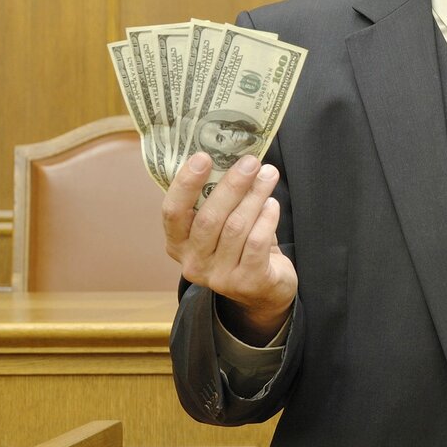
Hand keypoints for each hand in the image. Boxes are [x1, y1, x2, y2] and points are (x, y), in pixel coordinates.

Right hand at [163, 152, 296, 343]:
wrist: (264, 291)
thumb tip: (232, 155)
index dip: (186, 183)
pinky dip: (267, 218)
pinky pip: (256, 242)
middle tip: (250, 161)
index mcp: (178, 244)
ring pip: (236, 228)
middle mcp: (193, 263)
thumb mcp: (220, 226)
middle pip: (209, 218)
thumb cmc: (239, 247)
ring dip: (255, 196)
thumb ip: (216, 199)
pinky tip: (273, 204)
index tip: (203, 156)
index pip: (172, 212)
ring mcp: (219, 277)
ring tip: (268, 175)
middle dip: (232, 185)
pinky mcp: (247, 282)